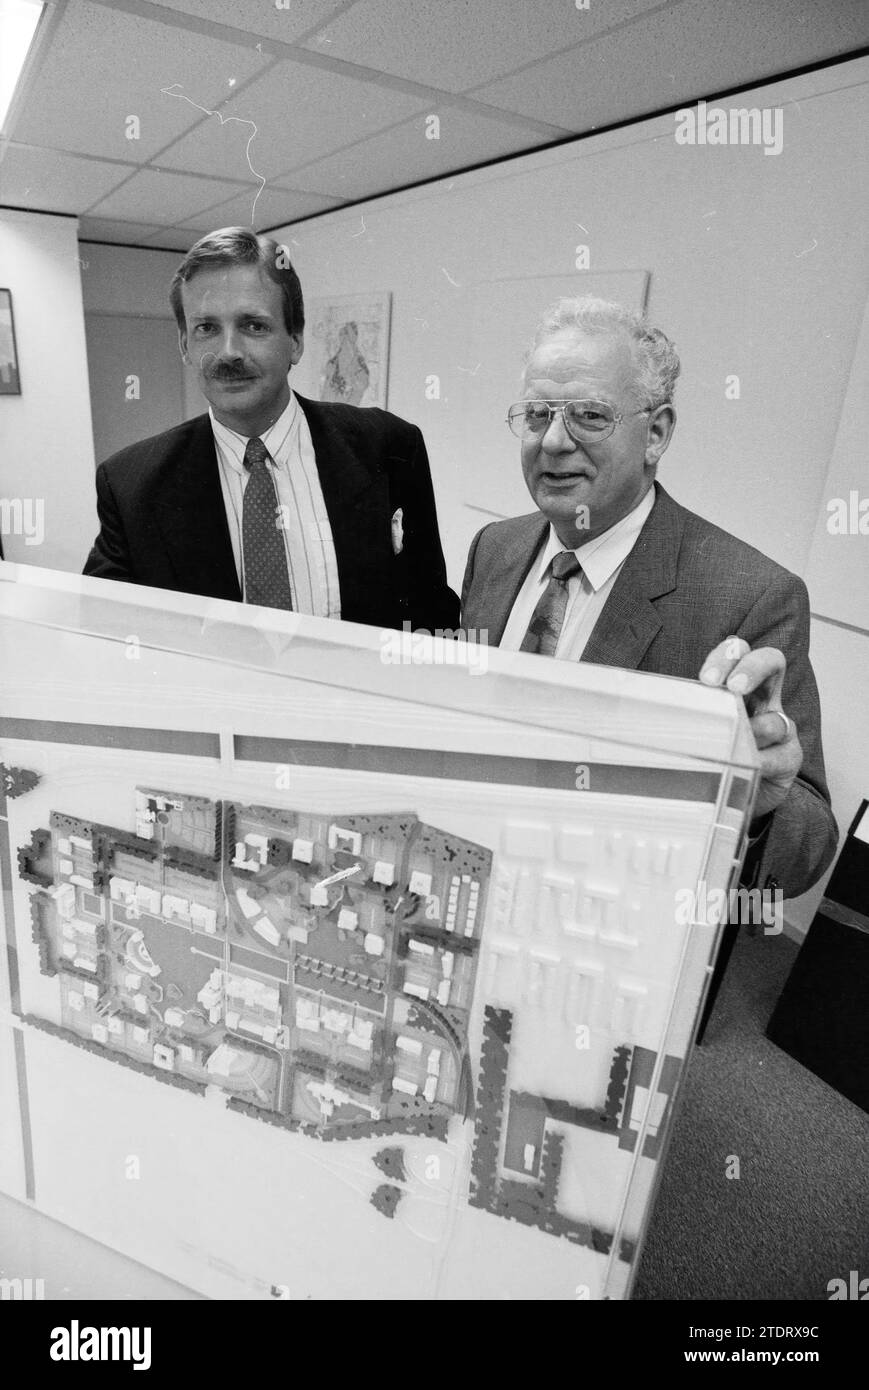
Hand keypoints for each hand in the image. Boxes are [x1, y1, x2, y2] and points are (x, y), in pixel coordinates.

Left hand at [699, 636, 802, 817]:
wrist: (734, 794)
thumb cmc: (711, 753)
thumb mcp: (696, 727)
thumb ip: (686, 714)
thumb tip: (645, 707)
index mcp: (738, 685)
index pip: (737, 652)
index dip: (726, 656)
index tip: (707, 679)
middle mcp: (764, 699)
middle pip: (771, 661)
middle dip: (752, 669)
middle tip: (734, 687)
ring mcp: (781, 726)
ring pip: (775, 719)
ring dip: (752, 732)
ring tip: (732, 746)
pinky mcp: (790, 756)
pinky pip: (779, 755)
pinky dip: (760, 761)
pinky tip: (745, 767)